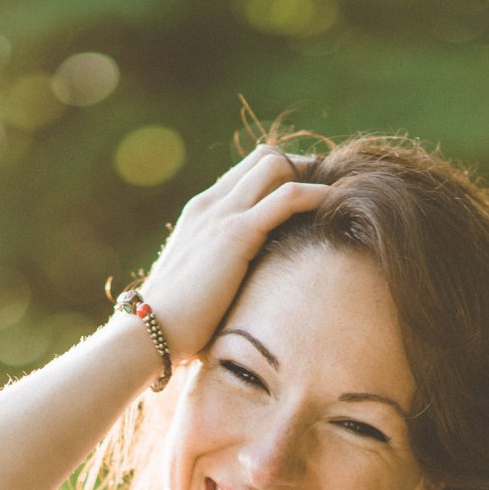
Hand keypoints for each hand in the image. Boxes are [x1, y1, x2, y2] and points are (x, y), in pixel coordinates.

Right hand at [137, 146, 325, 363]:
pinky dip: (315, 193)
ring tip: (340, 189)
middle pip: (263, 159)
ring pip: (274, 166)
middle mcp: (210, 204)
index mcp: (200, 213)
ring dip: (311, 173)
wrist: (149, 331)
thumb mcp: (198, 286)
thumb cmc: (172, 323)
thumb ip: (218, 274)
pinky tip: (336, 200)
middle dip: (300, 166)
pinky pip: (285, 198)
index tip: (307, 191)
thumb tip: (238, 295)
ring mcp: (222, 214)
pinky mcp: (236, 234)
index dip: (280, 176)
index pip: (245, 174)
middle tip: (330, 186)